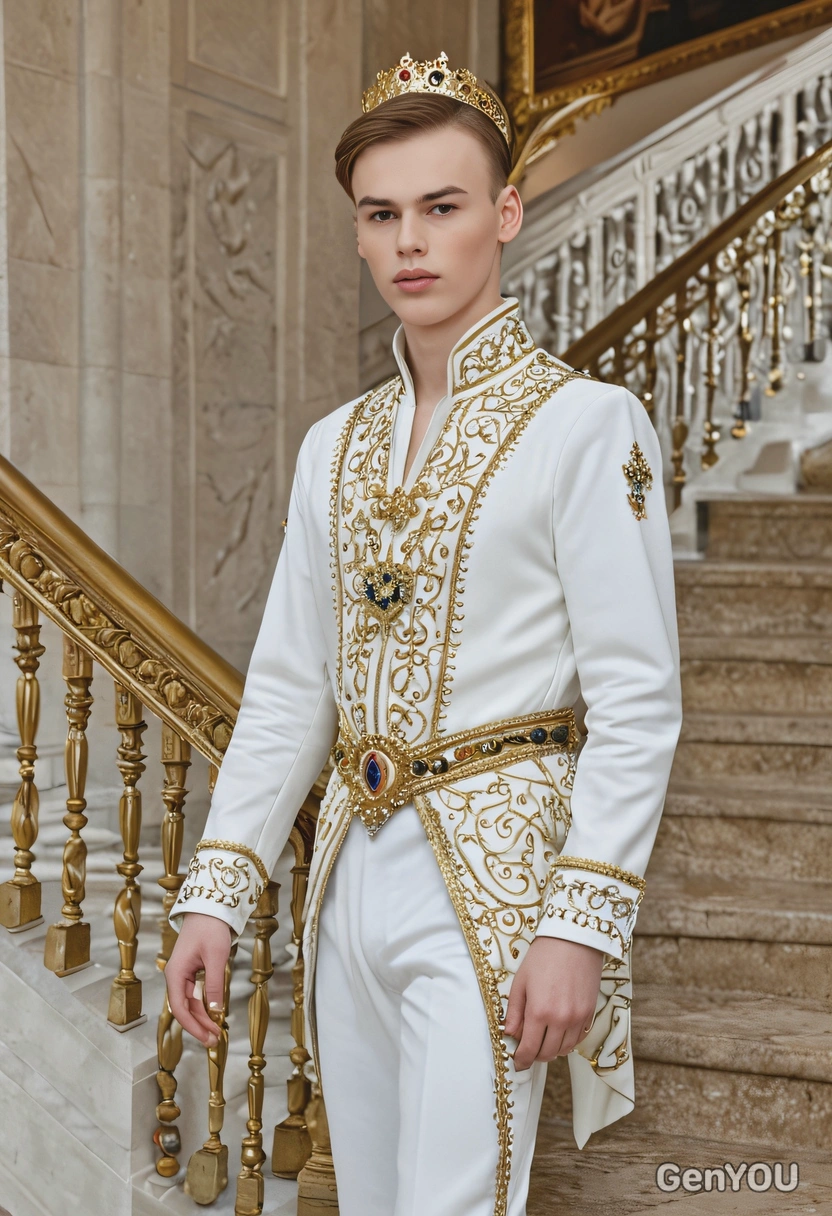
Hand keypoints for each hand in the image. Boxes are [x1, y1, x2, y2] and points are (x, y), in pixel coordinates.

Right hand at [165, 912, 232, 1046]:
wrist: (210, 907)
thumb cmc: (211, 928)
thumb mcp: (216, 957)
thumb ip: (214, 985)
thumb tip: (215, 1012)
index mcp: (175, 973)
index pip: (179, 1008)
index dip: (193, 1026)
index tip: (207, 1037)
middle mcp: (175, 976)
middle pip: (184, 1008)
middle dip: (199, 1025)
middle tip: (215, 1040)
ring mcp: (182, 974)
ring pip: (190, 1003)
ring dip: (202, 1017)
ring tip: (216, 1032)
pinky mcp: (191, 971)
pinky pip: (195, 994)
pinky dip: (204, 1005)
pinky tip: (214, 1015)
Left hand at [504, 936, 604, 1069]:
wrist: (574, 940)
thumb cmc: (543, 957)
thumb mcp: (521, 982)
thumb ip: (514, 1012)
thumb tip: (509, 1034)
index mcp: (539, 1011)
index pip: (529, 1049)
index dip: (521, 1060)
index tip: (517, 1062)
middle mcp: (560, 1020)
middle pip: (547, 1053)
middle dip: (535, 1055)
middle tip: (528, 1048)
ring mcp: (577, 1018)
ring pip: (563, 1050)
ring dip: (551, 1049)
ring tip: (542, 1038)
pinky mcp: (590, 1014)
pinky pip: (577, 1040)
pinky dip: (567, 1041)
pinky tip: (558, 1031)